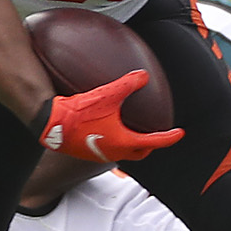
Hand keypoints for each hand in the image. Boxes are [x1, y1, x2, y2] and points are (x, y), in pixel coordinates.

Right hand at [29, 70, 184, 163]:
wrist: (51, 123)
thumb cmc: (79, 113)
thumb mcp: (107, 95)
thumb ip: (127, 85)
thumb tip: (144, 76)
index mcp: (123, 142)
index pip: (153, 142)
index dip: (169, 137)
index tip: (179, 133)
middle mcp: (113, 152)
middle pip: (139, 153)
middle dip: (150, 146)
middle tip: (156, 136)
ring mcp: (99, 154)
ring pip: (123, 152)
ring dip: (132, 144)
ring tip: (134, 132)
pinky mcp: (86, 151)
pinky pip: (109, 149)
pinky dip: (116, 141)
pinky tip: (109, 129)